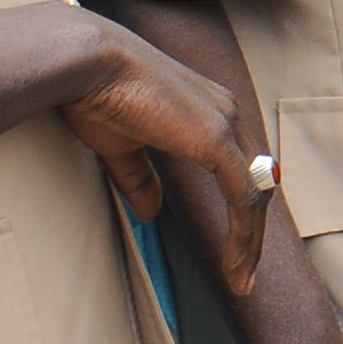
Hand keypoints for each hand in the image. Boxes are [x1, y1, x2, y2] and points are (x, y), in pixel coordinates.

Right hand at [58, 9, 263, 294]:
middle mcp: (227, 112)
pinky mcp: (217, 139)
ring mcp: (226, 123)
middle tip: (244, 274)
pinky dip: (244, 235)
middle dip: (253, 232)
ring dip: (251, 242)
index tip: (235, 247)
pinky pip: (243, 197)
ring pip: (255, 194)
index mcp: (209, 108)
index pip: (241, 166)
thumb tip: (150, 212)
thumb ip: (140, 178)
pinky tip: (236, 265)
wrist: (86, 62)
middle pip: (256, 181)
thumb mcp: (121, 145)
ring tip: (242, 281)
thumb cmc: (95, 94)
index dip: (241, 209)